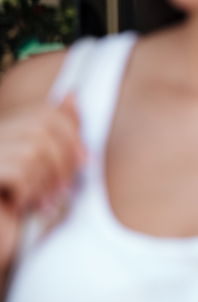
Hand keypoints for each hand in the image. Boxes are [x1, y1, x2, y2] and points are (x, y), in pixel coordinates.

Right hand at [0, 95, 84, 266]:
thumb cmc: (15, 206)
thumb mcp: (41, 167)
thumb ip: (55, 134)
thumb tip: (72, 95)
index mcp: (4, 130)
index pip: (45, 112)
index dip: (73, 133)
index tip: (85, 161)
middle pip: (43, 128)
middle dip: (65, 160)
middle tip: (67, 188)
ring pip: (33, 151)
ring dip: (48, 181)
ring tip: (46, 201)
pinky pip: (19, 170)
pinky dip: (31, 190)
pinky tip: (26, 205)